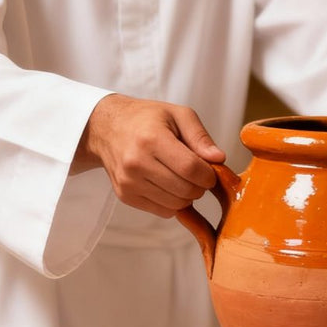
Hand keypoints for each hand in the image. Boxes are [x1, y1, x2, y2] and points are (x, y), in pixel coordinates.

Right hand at [73, 94, 224, 217]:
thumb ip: (200, 136)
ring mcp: (128, 182)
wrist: (107, 129)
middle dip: (200, 186)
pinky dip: (173, 203)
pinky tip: (168, 185)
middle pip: (185, 190)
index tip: (210, 171)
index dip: (208, 175)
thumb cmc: (147, 119)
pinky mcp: (125, 196)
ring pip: (176, 204)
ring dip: (187, 196)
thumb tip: (219, 159)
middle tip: (197, 174)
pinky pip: (163, 211)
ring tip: (182, 178)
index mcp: (151, 139)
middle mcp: (136, 163)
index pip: (191, 168)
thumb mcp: (178, 114)